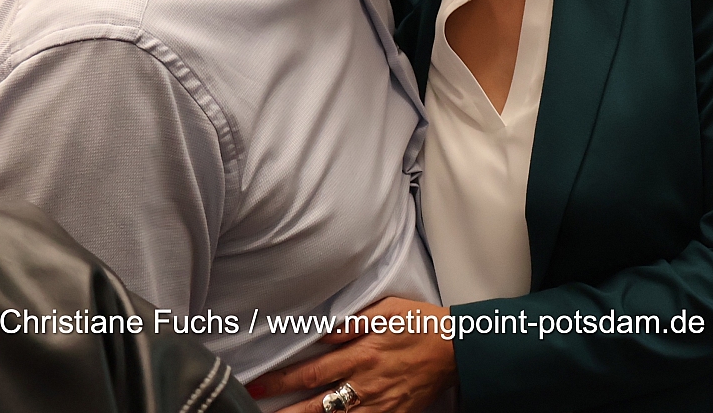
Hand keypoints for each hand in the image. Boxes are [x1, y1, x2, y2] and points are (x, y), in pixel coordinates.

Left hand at [248, 297, 455, 412]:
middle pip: (316, 406)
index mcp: (360, 355)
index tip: (255, 385)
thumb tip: (318, 332)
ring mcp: (380, 406)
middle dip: (284, 412)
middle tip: (255, 410)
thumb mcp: (385, 311)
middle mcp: (366, 384)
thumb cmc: (420, 323)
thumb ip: (350, 323)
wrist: (458, 347)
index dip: (279, 381)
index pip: (310, 372)